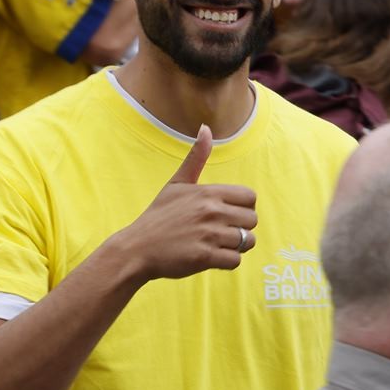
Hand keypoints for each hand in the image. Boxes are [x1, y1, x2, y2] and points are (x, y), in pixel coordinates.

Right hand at [106, 127, 257, 280]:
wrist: (138, 248)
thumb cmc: (159, 215)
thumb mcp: (177, 183)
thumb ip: (196, 158)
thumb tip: (206, 128)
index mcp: (208, 193)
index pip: (250, 197)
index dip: (243, 207)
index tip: (228, 213)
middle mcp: (211, 211)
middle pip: (252, 220)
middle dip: (241, 228)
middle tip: (221, 231)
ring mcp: (209, 235)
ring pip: (247, 241)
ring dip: (236, 246)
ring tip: (217, 244)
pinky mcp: (205, 257)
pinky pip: (235, 260)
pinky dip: (227, 261)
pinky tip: (212, 256)